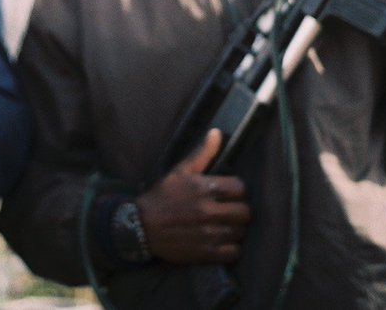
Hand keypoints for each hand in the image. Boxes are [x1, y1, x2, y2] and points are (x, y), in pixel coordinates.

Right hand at [136, 129, 250, 264]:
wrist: (140, 226)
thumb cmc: (162, 196)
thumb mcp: (180, 170)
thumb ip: (202, 153)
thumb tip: (217, 132)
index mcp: (205, 188)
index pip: (241, 189)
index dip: (237, 191)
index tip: (229, 194)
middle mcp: (209, 211)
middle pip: (245, 212)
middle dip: (240, 210)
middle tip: (230, 211)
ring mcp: (208, 234)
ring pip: (241, 232)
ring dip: (236, 228)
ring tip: (227, 226)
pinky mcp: (205, 253)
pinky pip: (233, 252)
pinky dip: (232, 248)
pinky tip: (224, 241)